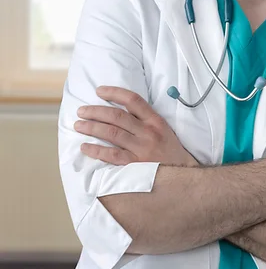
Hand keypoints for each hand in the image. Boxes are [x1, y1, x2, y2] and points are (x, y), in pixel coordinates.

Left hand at [74, 86, 198, 166]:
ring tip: (78, 125)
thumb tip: (122, 112)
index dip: (114, 93)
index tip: (99, 91)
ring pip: (111, 133)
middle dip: (95, 111)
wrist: (184, 178)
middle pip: (117, 116)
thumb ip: (146, 122)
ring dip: (92, 128)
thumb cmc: (172, 155)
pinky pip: (111, 155)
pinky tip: (85, 147)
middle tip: (81, 111)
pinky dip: (96, 150)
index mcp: (156, 122)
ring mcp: (141, 149)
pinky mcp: (135, 165)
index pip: (133, 100)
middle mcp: (148, 132)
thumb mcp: (165, 132)